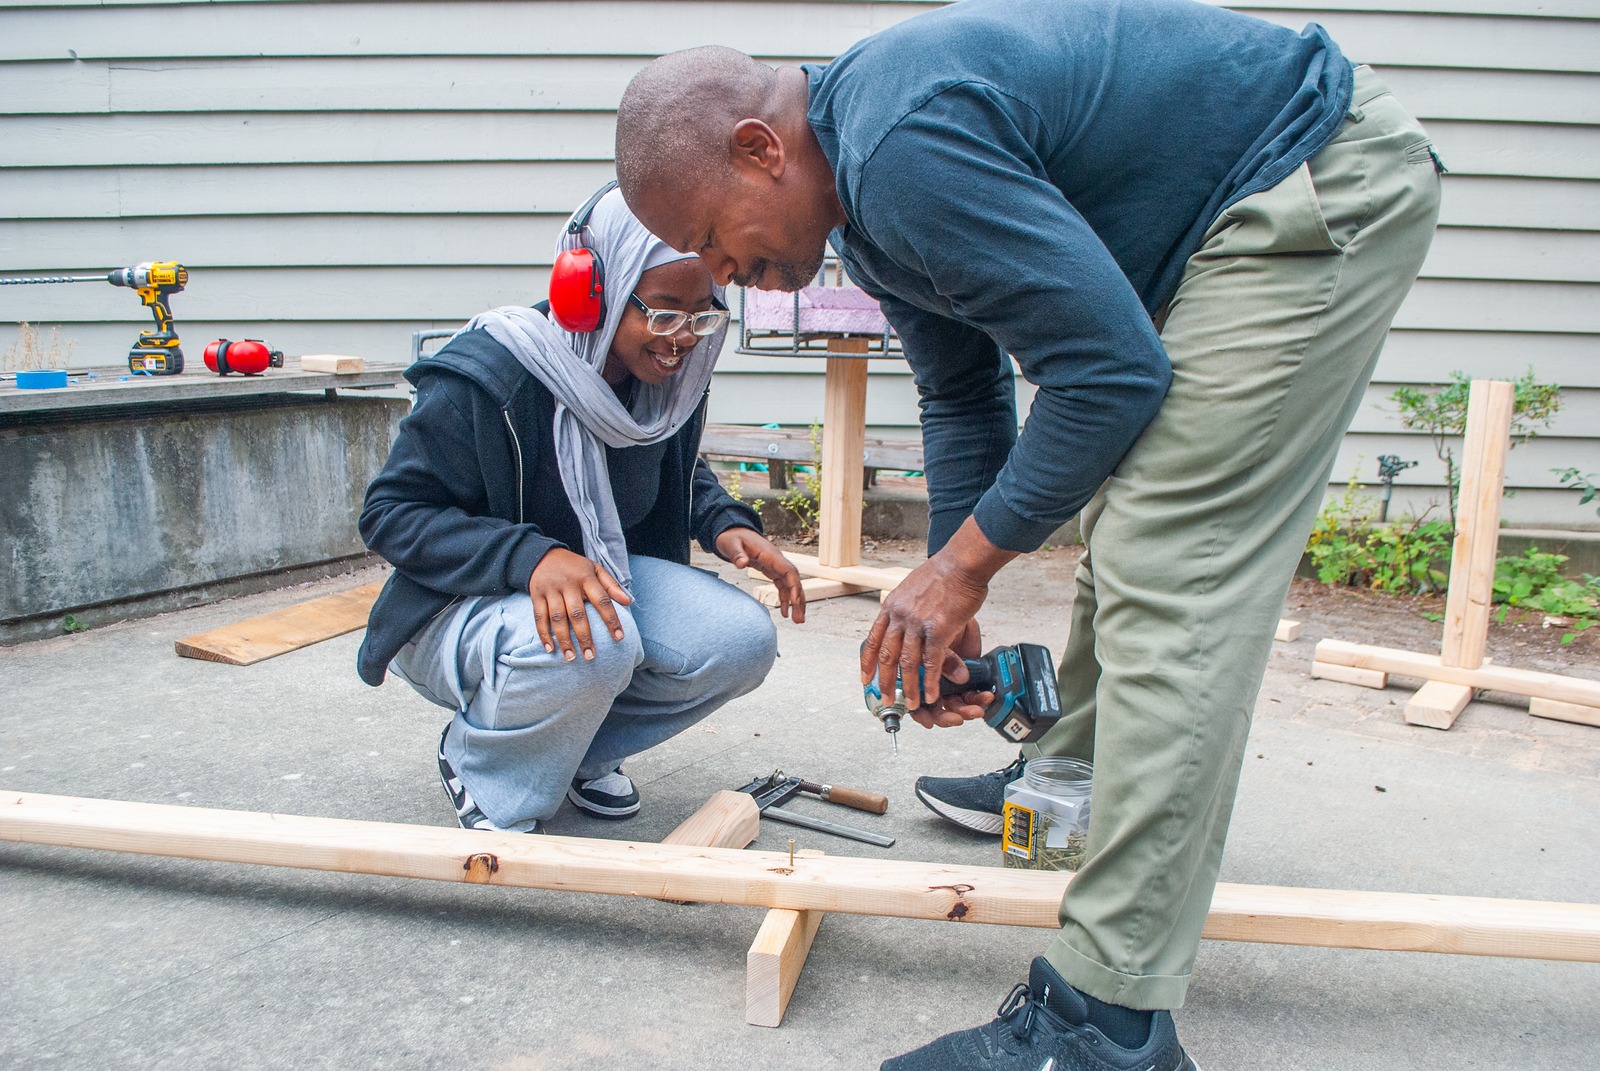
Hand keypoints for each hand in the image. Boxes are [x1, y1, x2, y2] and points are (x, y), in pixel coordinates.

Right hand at [527, 548, 632, 661]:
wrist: (543, 555)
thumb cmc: (575, 567)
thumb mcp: (595, 569)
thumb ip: (612, 585)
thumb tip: (629, 602)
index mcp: (587, 578)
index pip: (602, 600)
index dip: (611, 619)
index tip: (619, 638)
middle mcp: (568, 584)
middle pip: (577, 613)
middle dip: (584, 637)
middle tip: (590, 657)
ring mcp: (551, 590)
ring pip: (558, 618)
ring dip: (564, 640)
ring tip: (571, 658)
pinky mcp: (536, 595)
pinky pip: (539, 617)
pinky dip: (544, 634)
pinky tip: (550, 649)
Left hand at [716, 527, 806, 622]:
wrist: (732, 530)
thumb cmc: (732, 537)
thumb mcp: (731, 544)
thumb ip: (737, 554)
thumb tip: (741, 564)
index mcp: (770, 554)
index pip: (789, 570)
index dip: (794, 586)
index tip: (795, 601)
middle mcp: (776, 560)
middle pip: (794, 581)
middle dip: (799, 600)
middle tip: (800, 620)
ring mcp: (775, 565)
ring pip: (790, 585)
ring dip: (795, 603)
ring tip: (797, 621)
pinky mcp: (771, 570)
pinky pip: (782, 586)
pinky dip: (785, 599)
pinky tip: (784, 613)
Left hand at [860, 516, 1016, 708]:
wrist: (961, 563)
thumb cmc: (943, 572)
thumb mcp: (914, 589)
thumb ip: (909, 609)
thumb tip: (908, 621)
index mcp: (892, 607)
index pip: (873, 640)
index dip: (867, 662)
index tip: (864, 677)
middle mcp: (900, 616)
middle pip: (886, 656)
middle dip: (884, 682)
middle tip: (886, 699)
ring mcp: (917, 624)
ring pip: (908, 664)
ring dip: (909, 687)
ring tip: (913, 704)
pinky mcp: (938, 630)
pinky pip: (931, 662)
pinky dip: (931, 681)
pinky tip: (932, 694)